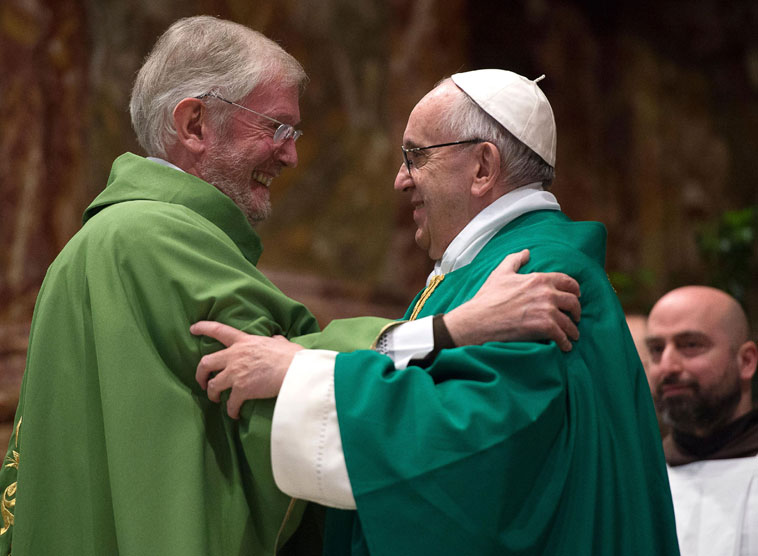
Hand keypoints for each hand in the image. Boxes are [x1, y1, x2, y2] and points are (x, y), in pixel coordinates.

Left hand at [190, 321, 302, 417]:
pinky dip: (231, 411)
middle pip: (206, 363)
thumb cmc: (292, 357)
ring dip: (212, 394)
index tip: (193, 328)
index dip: (203, 328)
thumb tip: (276, 339)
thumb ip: (274, 340)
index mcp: (244, 342)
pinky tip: (235, 414)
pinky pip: (230, 403)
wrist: (296, 371)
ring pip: (213, 385)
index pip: (219, 330)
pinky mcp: (241, 390)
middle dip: (200, 374)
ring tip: (216, 400)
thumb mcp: (281, 343)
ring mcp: (236, 373)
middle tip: (202, 381)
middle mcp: (235, 356)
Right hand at [444, 249, 580, 351]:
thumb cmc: (487, 298)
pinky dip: (565, 342)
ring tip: (572, 335)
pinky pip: (562, 336)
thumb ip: (515, 260)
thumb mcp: (500, 273)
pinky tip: (565, 346)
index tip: (576, 296)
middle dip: (576, 311)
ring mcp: (547, 311)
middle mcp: (547, 293)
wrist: (479, 320)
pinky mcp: (544, 328)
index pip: (567, 282)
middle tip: (575, 318)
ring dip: (572, 330)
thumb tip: (526, 253)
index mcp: (539, 279)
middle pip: (573, 302)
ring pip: (569, 322)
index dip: (575, 290)